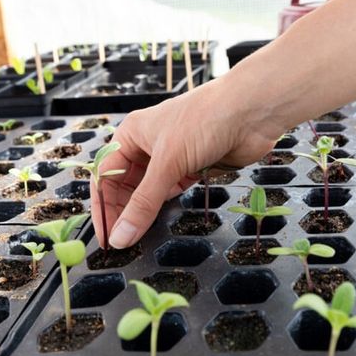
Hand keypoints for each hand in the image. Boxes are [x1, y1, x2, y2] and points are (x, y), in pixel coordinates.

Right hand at [92, 77, 282, 248]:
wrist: (251, 112)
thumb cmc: (205, 120)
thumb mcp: (167, 162)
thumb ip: (144, 202)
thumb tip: (120, 236)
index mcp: (132, 134)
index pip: (107, 176)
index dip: (104, 207)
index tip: (106, 237)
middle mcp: (148, 145)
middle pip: (126, 185)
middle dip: (122, 213)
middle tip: (121, 243)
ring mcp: (173, 157)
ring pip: (150, 190)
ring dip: (143, 212)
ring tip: (137, 239)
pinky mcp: (194, 168)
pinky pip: (172, 192)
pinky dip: (164, 207)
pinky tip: (159, 223)